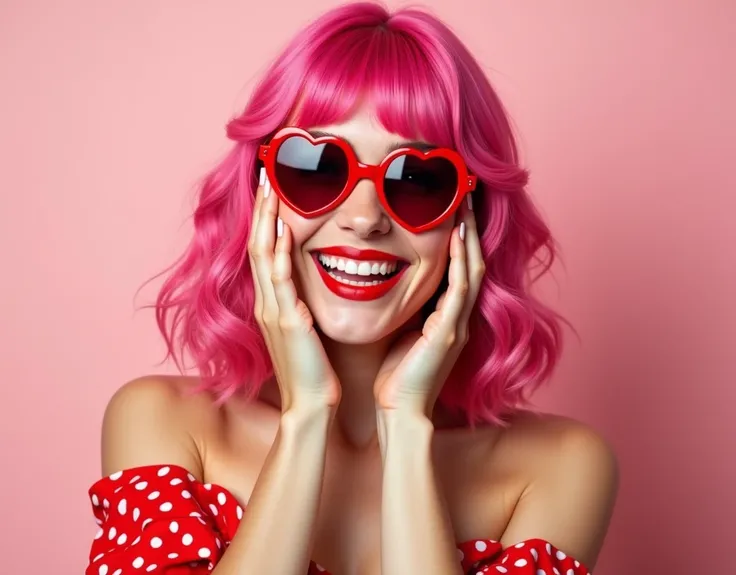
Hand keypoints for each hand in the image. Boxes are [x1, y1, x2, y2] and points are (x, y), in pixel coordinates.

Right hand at [248, 168, 340, 410]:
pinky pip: (278, 278)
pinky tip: (283, 228)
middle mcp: (265, 302)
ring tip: (270, 187)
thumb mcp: (304, 330)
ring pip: (262, 254)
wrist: (311, 405)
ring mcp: (272, 310)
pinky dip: (278, 251)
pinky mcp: (286, 319)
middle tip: (266, 174)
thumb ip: (301, 304)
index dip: (265, 218)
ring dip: (266, 219)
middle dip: (261, 208)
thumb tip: (309, 283)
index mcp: (271, 303)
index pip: (263, 250)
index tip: (272, 189)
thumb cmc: (313, 371)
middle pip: (257, 243)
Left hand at [373, 199, 484, 415]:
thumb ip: (409, 310)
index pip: (458, 268)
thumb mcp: (404, 334)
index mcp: (447, 317)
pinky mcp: (449, 332)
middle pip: (472, 261)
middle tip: (465, 193)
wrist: (399, 412)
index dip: (459, 237)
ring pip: (472, 268)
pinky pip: (460, 288)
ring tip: (465, 201)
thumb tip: (392, 282)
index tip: (451, 206)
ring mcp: (458, 324)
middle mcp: (458, 317)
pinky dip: (461, 260)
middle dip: (470, 226)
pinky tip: (457, 234)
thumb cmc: (396, 377)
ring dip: (470, 234)